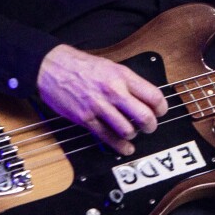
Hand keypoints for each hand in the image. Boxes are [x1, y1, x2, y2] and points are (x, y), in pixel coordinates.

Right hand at [37, 44, 168, 155]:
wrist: (52, 67)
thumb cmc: (81, 66)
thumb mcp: (111, 66)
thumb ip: (128, 82)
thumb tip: (145, 97)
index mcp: (122, 76)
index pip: (153, 96)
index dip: (162, 108)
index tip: (160, 112)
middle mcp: (113, 91)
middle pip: (144, 116)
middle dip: (151, 126)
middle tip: (150, 126)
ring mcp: (99, 106)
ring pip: (128, 130)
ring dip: (134, 135)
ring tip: (133, 133)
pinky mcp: (86, 118)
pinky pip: (107, 137)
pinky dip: (119, 146)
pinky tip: (125, 148)